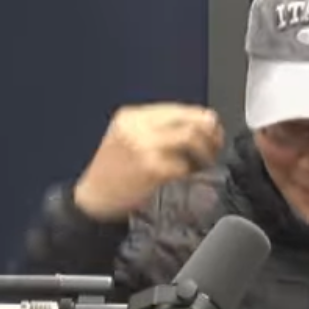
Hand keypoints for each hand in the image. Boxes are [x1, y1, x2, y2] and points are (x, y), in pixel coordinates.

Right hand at [72, 103, 224, 221]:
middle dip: (210, 134)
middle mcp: (137, 126)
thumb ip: (157, 130)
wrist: (93, 201)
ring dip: (206, 153)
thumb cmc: (113, 174)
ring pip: (191, 138)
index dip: (203, 120)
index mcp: (132, 116)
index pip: (179, 108)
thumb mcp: (127, 140)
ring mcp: (144, 146)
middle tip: (215, 149)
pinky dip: (192, 172)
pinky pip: (184, 165)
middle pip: (189, 119)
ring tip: (204, 165)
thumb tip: (201, 126)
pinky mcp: (151, 168)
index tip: (214, 132)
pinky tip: (189, 178)